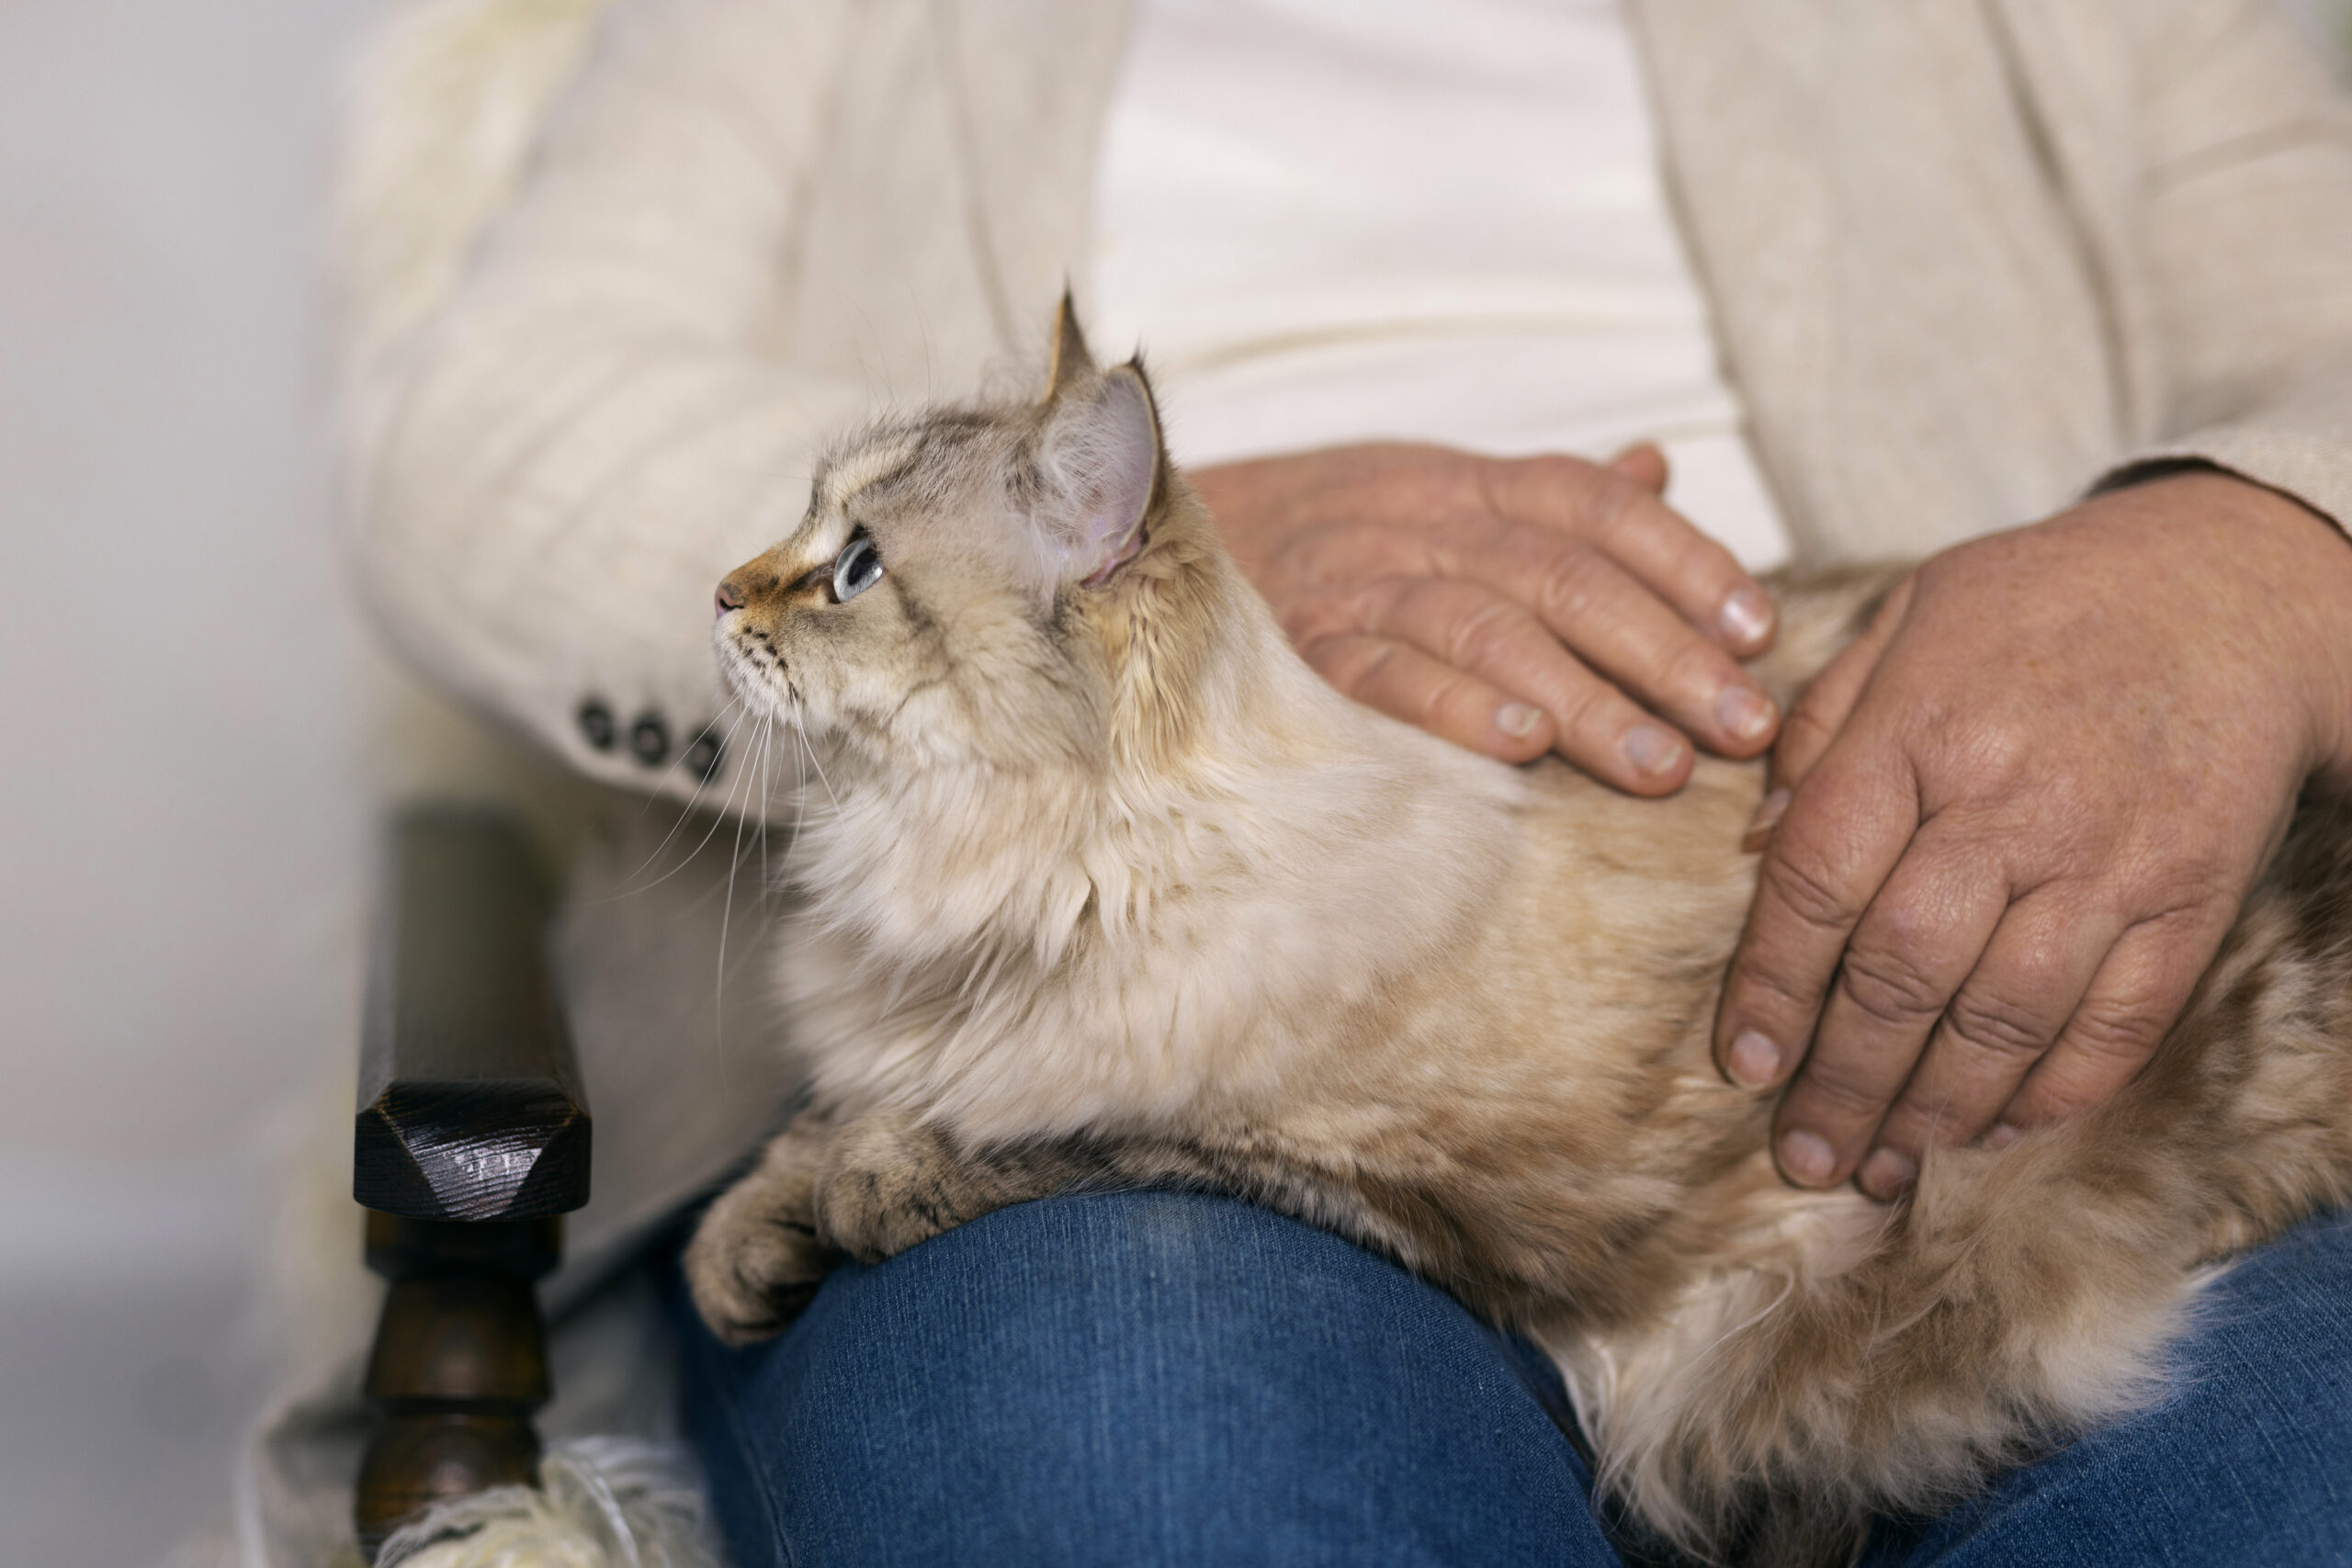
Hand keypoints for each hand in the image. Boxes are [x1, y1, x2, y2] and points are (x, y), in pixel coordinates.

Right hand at [1190, 442, 1780, 793]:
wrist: (1140, 543)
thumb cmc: (1318, 535)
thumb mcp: (1428, 490)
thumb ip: (1543, 494)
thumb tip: (1656, 467)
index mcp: (1459, 481)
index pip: (1592, 504)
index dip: (1684, 559)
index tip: (1759, 627)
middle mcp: (1412, 519)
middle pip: (1561, 574)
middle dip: (1663, 652)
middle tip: (1743, 725)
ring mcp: (1350, 582)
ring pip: (1485, 626)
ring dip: (1583, 698)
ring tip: (1660, 767)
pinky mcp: (1293, 651)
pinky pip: (1379, 674)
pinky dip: (1451, 706)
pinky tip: (1520, 749)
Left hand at [1714, 472, 2351, 1198]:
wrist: (2232, 586)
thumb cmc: (2043, 603)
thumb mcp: (1908, 617)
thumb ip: (1822, 729)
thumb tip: (1753, 846)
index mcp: (1921, 727)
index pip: (1817, 881)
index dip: (1771, 984)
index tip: (1742, 1063)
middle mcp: (2014, 803)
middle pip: (1904, 970)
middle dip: (1842, 1079)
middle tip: (1801, 1154)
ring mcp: (2110, 859)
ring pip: (2004, 1017)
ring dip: (1932, 1110)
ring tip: (1879, 1166)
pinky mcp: (2190, 899)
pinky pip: (2116, 1024)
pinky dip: (2051, 1093)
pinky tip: (1990, 1132)